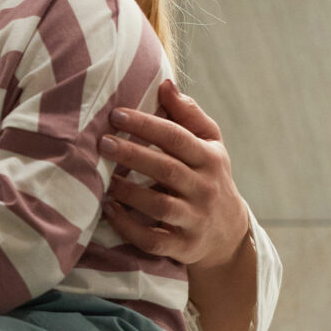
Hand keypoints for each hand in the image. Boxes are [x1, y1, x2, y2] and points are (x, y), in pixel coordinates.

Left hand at [98, 80, 250, 268]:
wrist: (228, 234)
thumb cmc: (209, 177)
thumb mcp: (209, 144)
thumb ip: (188, 115)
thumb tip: (165, 83)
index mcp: (210, 159)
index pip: (177, 137)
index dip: (146, 125)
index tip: (116, 114)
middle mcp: (205, 189)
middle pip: (166, 169)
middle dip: (132, 154)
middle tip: (102, 142)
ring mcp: (195, 220)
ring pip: (159, 205)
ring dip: (128, 191)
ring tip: (102, 178)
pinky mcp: (183, 247)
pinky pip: (153, 239)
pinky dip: (128, 226)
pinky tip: (108, 210)